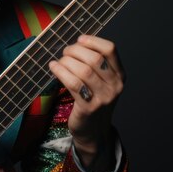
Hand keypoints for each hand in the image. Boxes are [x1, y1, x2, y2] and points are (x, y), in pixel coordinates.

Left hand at [49, 34, 124, 171]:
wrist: (94, 131)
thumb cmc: (94, 100)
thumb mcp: (102, 82)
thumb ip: (95, 64)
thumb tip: (76, 43)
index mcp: (119, 75)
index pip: (110, 49)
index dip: (93, 40)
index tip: (79, 39)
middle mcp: (114, 86)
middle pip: (95, 58)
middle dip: (75, 51)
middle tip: (65, 52)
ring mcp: (103, 98)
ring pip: (83, 70)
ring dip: (67, 62)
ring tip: (59, 62)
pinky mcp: (89, 108)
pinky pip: (73, 84)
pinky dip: (61, 72)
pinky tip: (53, 67)